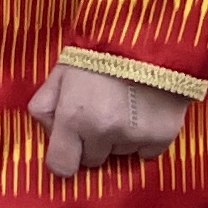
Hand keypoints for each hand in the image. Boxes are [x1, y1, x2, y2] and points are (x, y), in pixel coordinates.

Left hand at [26, 61, 196, 178]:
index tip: (71, 148)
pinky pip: (148, 153)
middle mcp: (102, 132)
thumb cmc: (97, 55)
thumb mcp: (59, 74)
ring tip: (126, 107)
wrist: (148, 40)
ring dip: (120, 138)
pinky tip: (145, 114)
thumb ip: (45, 106)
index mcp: (72, 118)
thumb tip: (50, 135)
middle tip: (102, 113)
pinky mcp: (163, 136)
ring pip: (121, 154)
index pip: (61, 166)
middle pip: (93, 160)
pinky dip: (145, 140)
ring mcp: (134, 136)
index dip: (65, 157)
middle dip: (94, 143)